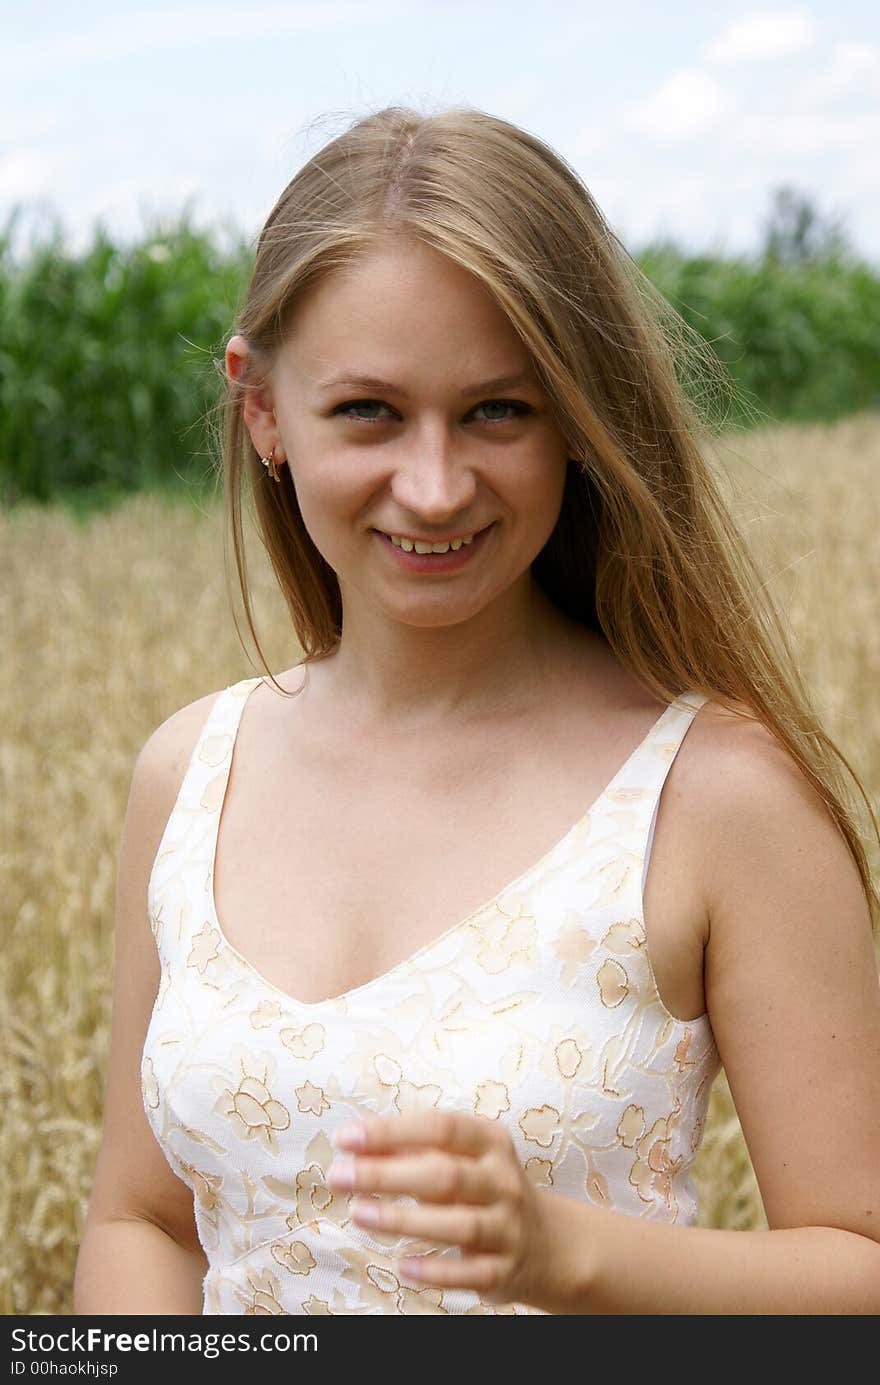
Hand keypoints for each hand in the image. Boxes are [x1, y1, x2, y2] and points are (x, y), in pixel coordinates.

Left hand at [327, 1110, 557, 1306]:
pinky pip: (469, 1272)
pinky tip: (401, 1265)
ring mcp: (507, 1227)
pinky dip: (435, 1271)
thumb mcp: (461, 1158)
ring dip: (404, 1220)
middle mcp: (502, 1181)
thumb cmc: (484, 1188)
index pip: (440, 1127)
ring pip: (457, 1223)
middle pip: (444, 1174)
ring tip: (359, 1214)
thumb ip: (415, 1149)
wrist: (547, 1244)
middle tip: (339, 1176)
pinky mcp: (504, 1271)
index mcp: (491, 1142)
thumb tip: (357, 1142)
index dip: (391, 1131)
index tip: (347, 1138)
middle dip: (387, 1174)